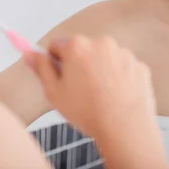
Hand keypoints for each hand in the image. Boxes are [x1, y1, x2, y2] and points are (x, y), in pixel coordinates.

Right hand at [24, 35, 157, 142]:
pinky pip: (122, 67)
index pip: (56, 45)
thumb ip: (41, 69)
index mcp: (77, 46)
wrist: (125, 126)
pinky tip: (115, 96)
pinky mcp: (138, 64)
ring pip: (104, 58)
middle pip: (82, 50)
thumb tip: (30, 54)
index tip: (60, 77)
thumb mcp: (54, 93)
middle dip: (78, 65)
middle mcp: (101, 43)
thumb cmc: (88, 111)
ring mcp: (122, 53)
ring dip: (99, 70)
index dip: (54, 62)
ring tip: (100, 96)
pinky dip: (118, 78)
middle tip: (79, 90)